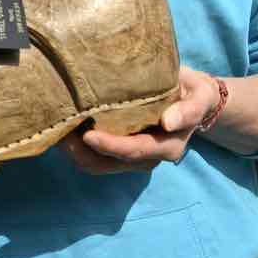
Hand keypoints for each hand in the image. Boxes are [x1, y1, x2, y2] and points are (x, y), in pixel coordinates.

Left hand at [58, 65, 218, 175]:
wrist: (192, 99)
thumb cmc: (193, 93)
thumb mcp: (200, 96)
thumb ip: (189, 109)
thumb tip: (168, 122)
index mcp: (167, 146)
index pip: (134, 150)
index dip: (110, 145)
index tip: (88, 134)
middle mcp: (148, 157)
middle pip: (109, 164)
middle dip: (82, 151)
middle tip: (60, 130)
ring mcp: (132, 158)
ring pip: (97, 165)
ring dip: (76, 152)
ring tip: (58, 129)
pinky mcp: (119, 151)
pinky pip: (94, 158)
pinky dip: (77, 148)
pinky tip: (66, 129)